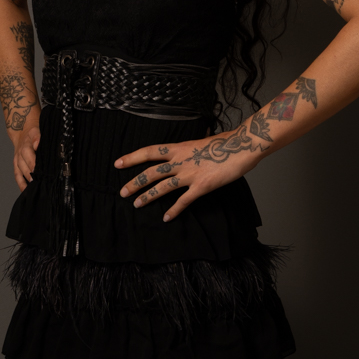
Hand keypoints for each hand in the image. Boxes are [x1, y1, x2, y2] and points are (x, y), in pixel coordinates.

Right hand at [13, 124, 40, 190]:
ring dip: (25, 182)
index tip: (38, 172)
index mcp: (25, 146)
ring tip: (31, 191)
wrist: (21, 131)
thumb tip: (36, 144)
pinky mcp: (16, 165)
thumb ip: (37, 137)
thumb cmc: (32, 132)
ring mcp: (17, 161)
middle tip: (37, 183)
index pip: (29, 156)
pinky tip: (25, 192)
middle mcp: (19, 154)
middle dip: (30, 175)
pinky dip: (21, 184)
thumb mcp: (36, 131)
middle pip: (24, 167)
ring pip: (20, 173)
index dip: (33, 164)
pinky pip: (17, 176)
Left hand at [115, 124, 262, 220]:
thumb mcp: (201, 140)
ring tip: (137, 204)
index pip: (149, 152)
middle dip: (134, 182)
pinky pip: (184, 200)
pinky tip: (166, 218)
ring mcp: (190, 173)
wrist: (241, 147)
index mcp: (179, 147)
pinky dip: (174, 210)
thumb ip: (191, 146)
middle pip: (151, 172)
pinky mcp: (202, 186)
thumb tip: (188, 144)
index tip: (117, 163)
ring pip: (163, 187)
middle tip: (122, 192)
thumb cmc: (224, 143)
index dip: (132, 157)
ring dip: (148, 196)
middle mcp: (180, 160)